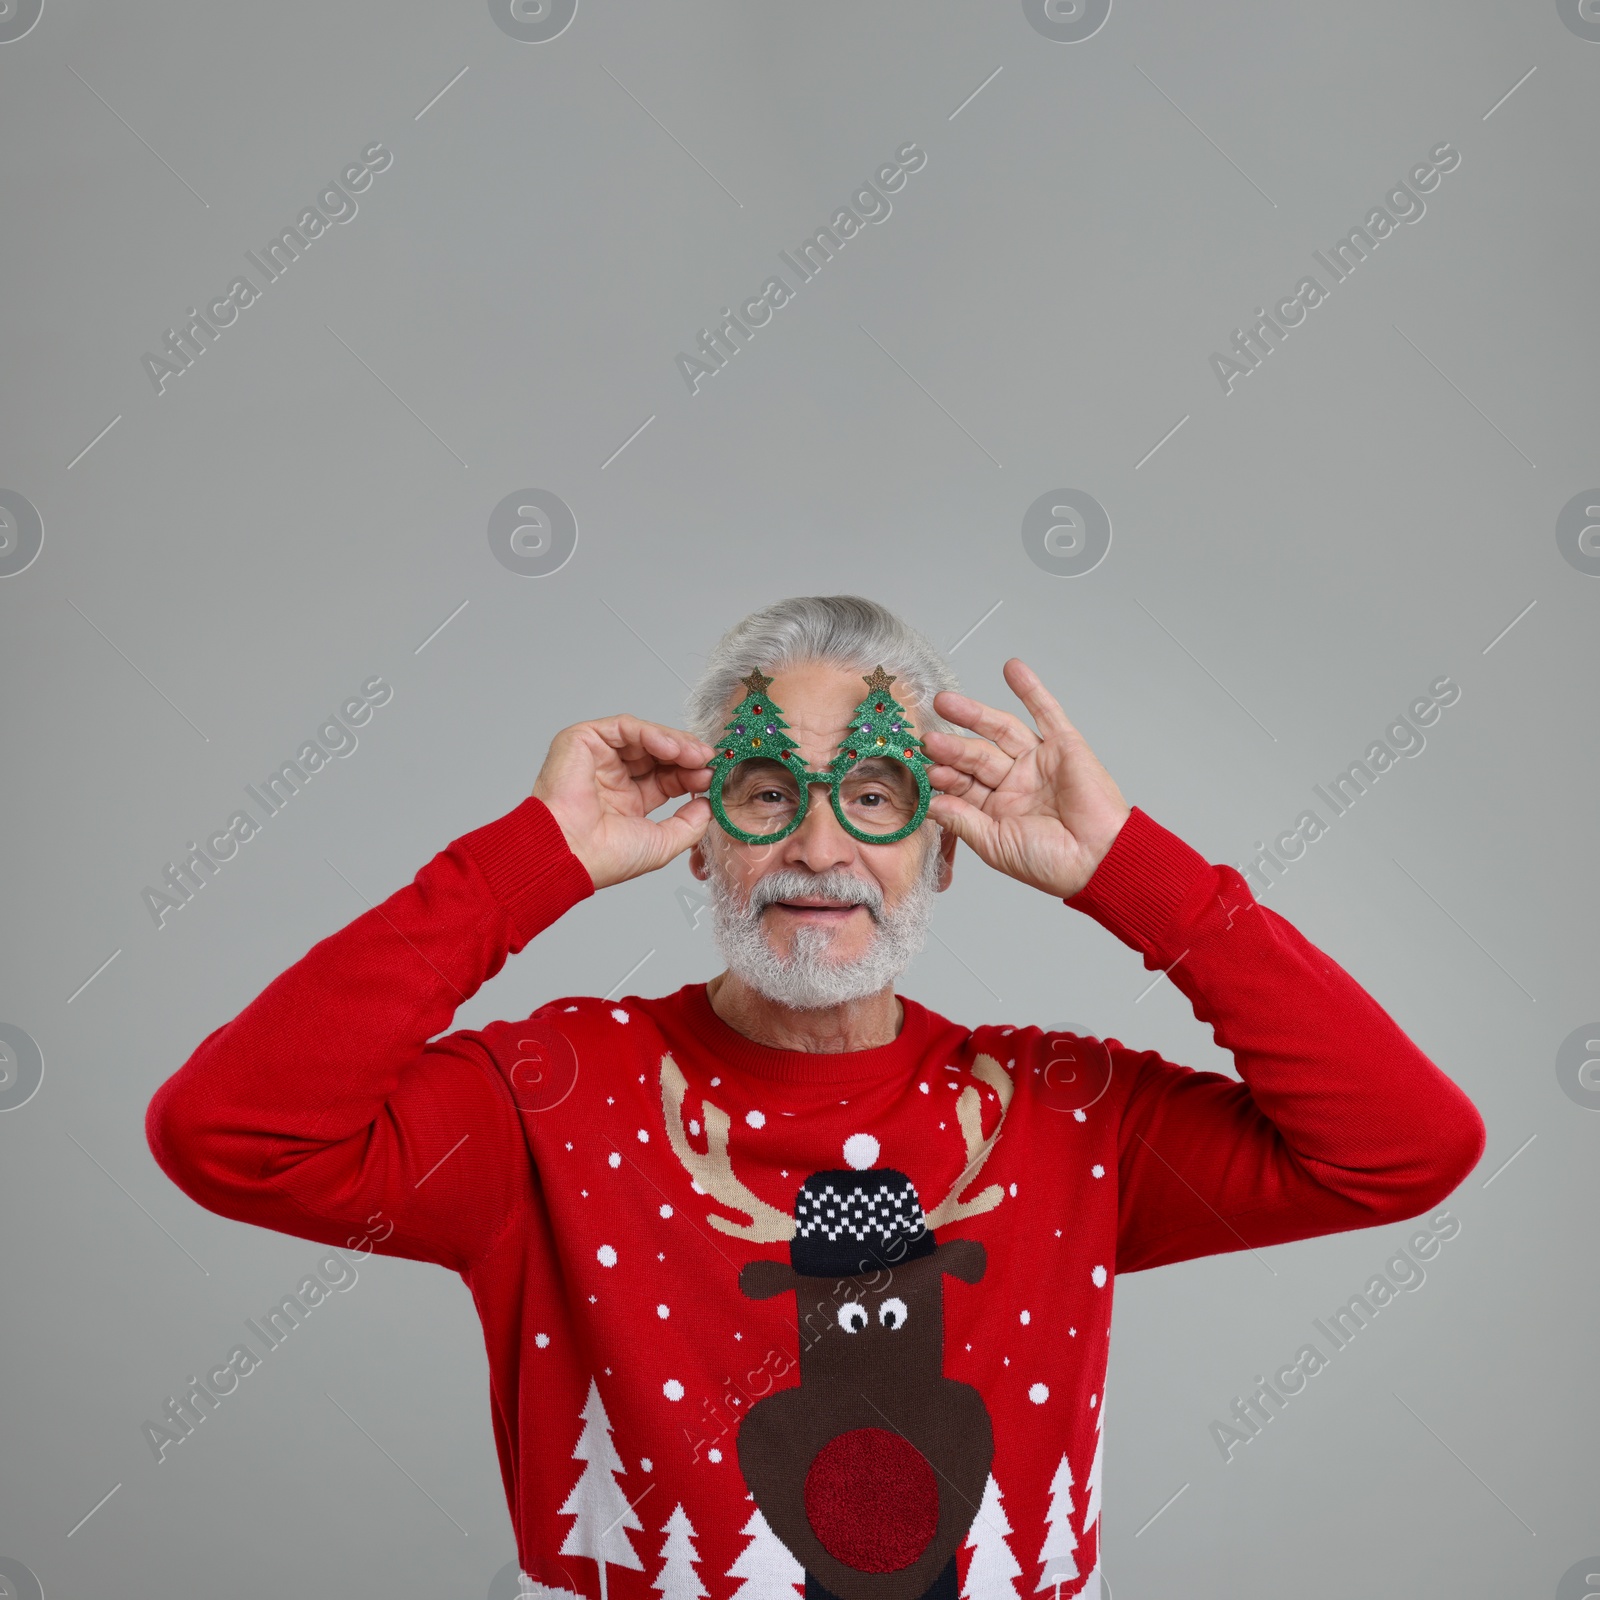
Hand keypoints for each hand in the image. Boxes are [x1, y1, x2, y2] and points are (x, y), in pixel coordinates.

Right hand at [532, 715, 712, 890]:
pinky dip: (652, 733)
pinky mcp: (583, 740)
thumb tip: (708, 806)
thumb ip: (689, 824)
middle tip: (709, 761)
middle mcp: (612, 778)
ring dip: (675, 743)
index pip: (666, 778)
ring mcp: (597, 758)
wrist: (570, 852)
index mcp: (626, 802)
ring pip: (644, 737)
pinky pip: (624, 728)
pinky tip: (672, 748)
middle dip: (687, 756)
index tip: (713, 777)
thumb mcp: (661, 843)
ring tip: (696, 755)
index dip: (690, 774)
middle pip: (658, 754)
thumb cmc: (603, 857)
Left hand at [923, 659, 1130, 899]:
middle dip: (952, 746)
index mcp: (998, 808)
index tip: (925, 768)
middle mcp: (1016, 782)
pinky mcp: (1065, 746)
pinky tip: (1011, 669)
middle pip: (977, 755)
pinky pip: (1046, 712)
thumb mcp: (996, 845)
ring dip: (974, 714)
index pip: (963, 783)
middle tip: (928, 737)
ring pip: (1001, 730)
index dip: (945, 774)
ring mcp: (1039, 762)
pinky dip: (1030, 689)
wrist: (1097, 860)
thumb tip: (930, 803)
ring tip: (946, 701)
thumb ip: (962, 821)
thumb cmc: (1052, 864)